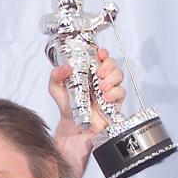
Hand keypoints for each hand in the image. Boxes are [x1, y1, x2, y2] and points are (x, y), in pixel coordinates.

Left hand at [50, 47, 125, 177]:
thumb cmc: (68, 106)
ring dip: (111, 79)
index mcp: (89, 71)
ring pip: (119, 75)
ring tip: (100, 87)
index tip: (100, 53)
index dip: (103, 52)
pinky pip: (121, 92)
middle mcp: (100, 77)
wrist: (74, 125)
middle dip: (108, 65)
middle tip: (99, 73)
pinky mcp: (115, 100)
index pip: (100, 56)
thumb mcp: (56, 89)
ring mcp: (109, 88)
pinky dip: (114, 93)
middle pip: (112, 63)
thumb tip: (63, 68)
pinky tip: (105, 97)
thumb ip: (56, 77)